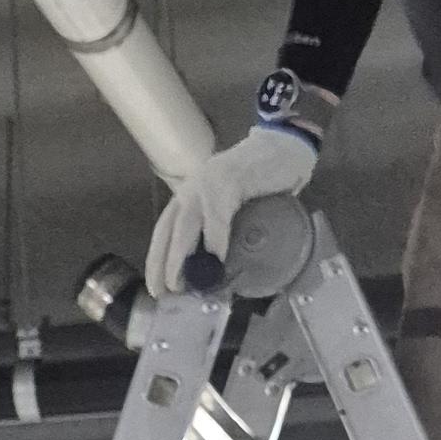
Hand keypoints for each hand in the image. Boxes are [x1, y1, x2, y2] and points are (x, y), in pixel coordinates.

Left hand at [146, 116, 324, 295]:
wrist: (285, 148)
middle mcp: (191, 189)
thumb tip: (219, 274)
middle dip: (163, 263)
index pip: (164, 231)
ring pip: (186, 225)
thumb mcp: (233, 209)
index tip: (156, 288)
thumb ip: (223, 234)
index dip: (157, 260)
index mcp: (189, 197)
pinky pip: (218, 215)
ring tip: (181, 283)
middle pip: (168, 230)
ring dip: (181, 256)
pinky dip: (216, 239)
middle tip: (165, 291)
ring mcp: (208, 182)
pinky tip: (217, 260)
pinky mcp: (230, 179)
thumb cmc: (261, 184)